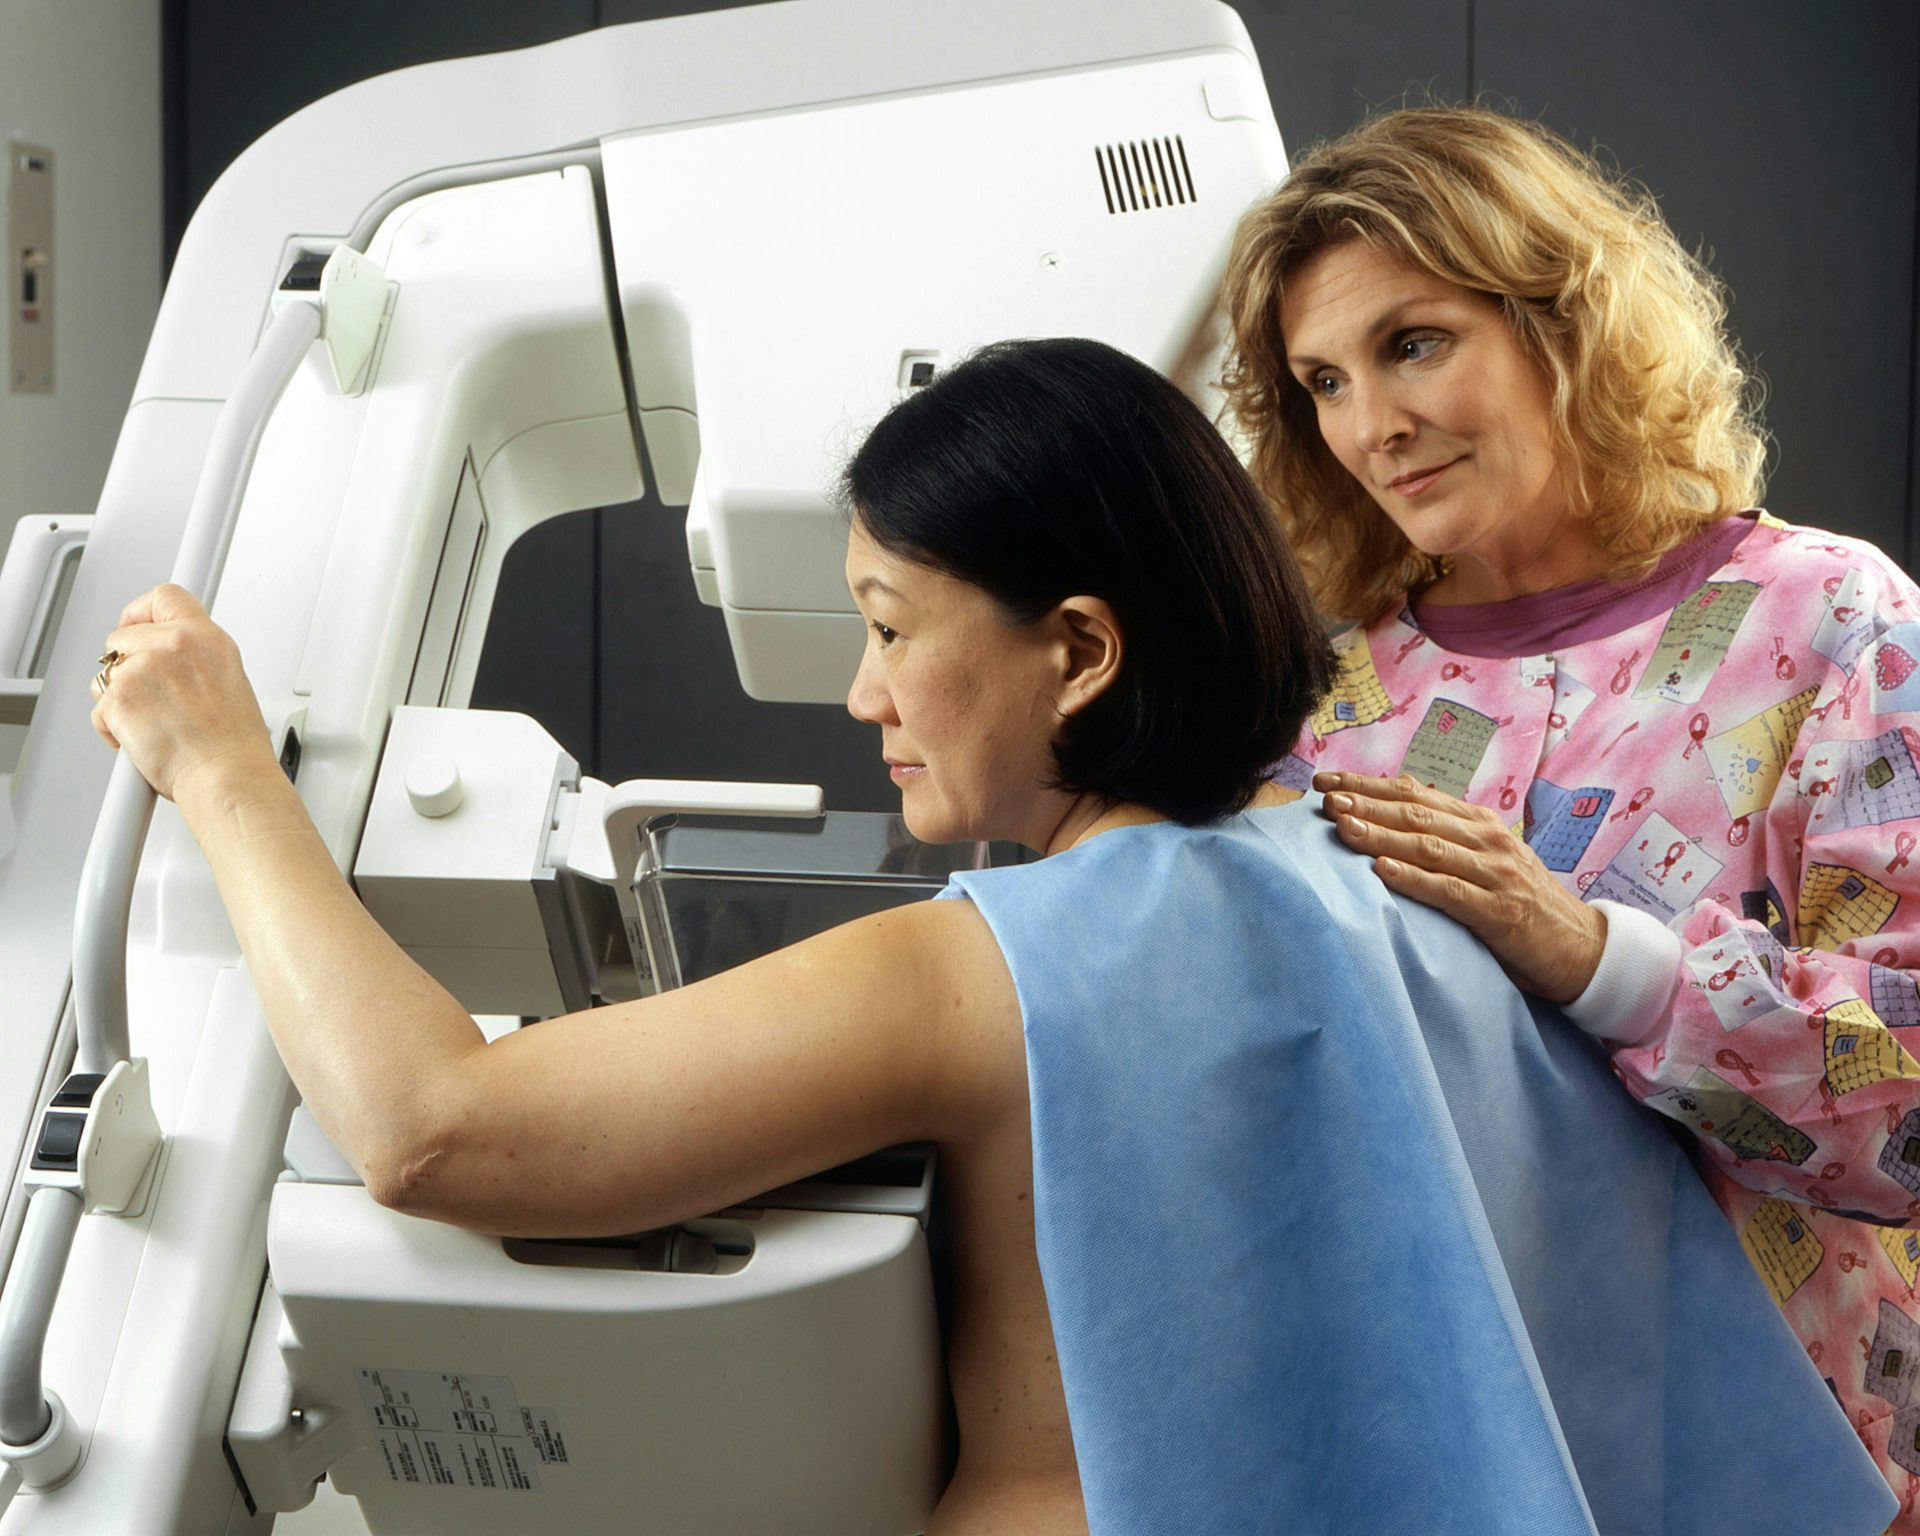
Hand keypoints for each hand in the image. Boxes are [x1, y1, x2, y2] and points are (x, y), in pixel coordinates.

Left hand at [89, 584, 275, 802]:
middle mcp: (177, 645)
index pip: (165, 597)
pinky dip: (112, 728)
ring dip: (119, 699)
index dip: (141, 612)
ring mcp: (145, 668)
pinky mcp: (120, 696)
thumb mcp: (229, 682)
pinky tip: (142, 740)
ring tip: (152, 724)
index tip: (136, 626)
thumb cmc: (233, 745)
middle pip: (123, 636)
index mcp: (208, 640)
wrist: (226, 776)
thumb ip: (196, 661)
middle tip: (146, 696)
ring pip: (106, 674)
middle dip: (125, 665)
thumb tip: (171, 662)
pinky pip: (99, 706)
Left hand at [1313, 770, 1606, 1003]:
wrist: (1583, 948)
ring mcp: (1496, 873)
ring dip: (1380, 834)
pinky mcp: (1500, 912)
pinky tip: (1380, 872)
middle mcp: (1487, 840)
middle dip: (1365, 803)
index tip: (1326, 781)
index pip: (1415, 795)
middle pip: (1415, 814)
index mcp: (1479, 824)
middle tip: (1324, 798)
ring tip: (1341, 826)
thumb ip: (1447, 842)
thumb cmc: (1523, 904)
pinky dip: (1413, 879)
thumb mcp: (1486, 862)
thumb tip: (1385, 827)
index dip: (1368, 785)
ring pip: (1428, 846)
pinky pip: (1449, 892)